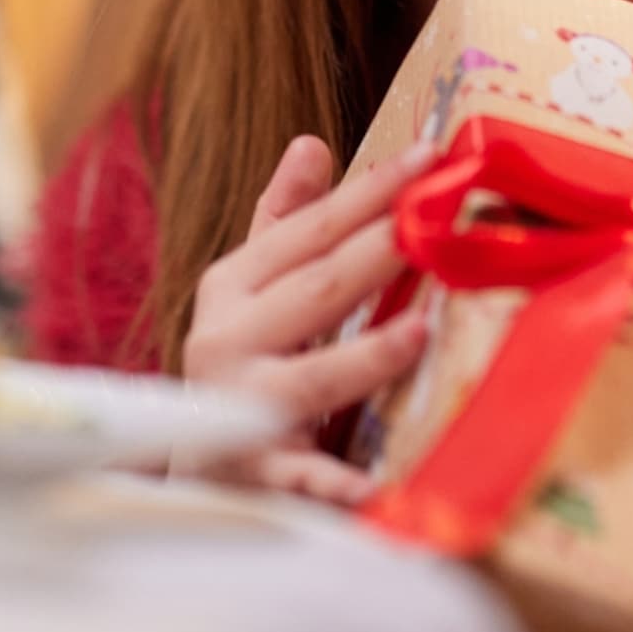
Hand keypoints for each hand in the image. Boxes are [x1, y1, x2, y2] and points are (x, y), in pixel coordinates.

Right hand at [185, 134, 437, 504]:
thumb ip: (284, 220)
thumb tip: (312, 142)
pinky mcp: (256, 476)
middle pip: (318, 290)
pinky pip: (299, 476)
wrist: (195, 472)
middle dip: (378, 252)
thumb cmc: (241, 364)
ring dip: (367, 356)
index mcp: (232, 287)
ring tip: (422, 330)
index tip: (427, 156)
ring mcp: (239, 409)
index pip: (311, 230)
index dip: (369, 192)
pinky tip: (372, 489)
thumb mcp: (250, 288)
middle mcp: (228, 341)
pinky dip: (331, 484)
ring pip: (310, 378)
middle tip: (437, 223)